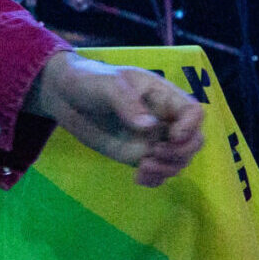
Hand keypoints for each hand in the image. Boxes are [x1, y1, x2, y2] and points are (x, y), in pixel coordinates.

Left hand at [25, 52, 204, 186]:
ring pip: (179, 160)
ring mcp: (152, 139)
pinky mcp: (138, 154)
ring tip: (142, 168)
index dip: (190, 126)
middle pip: (194, 140)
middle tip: (154, 153)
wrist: (64, 95)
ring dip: (168, 168)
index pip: (194, 112)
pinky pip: (158, 171)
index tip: (171, 136)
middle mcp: (163, 119)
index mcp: (163, 96)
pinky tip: (138, 178)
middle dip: (181, 152)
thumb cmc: (89, 80)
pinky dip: (155, 179)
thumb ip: (127, 103)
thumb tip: (149, 127)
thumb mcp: (107, 85)